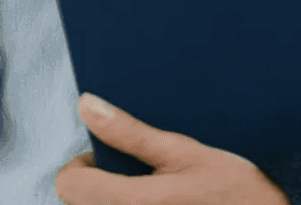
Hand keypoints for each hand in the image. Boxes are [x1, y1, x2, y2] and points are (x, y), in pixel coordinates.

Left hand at [55, 92, 290, 204]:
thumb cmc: (233, 188)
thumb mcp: (183, 150)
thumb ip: (130, 132)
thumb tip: (86, 105)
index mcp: (128, 203)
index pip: (68, 184)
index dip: (84, 163)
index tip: (112, 154)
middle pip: (82, 203)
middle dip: (102, 183)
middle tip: (140, 170)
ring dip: (119, 198)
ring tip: (158, 188)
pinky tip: (169, 202)